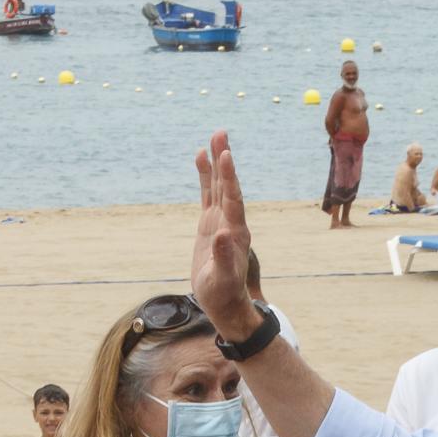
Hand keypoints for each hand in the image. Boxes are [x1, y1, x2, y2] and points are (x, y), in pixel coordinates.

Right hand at [192, 131, 261, 339]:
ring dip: (216, 162)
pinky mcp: (210, 225)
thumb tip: (221, 234)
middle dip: (224, 159)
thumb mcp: (222, 279)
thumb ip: (223, 257)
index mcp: (236, 232)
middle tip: (220, 133)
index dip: (229, 178)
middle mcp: (231, 222)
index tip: (226, 155)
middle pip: (227, 185)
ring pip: (218, 186)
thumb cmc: (223, 294)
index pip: (233, 199)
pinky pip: (207, 195)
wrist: (224, 303)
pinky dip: (205, 177)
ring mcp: (221, 221)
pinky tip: (201, 159)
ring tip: (214, 137)